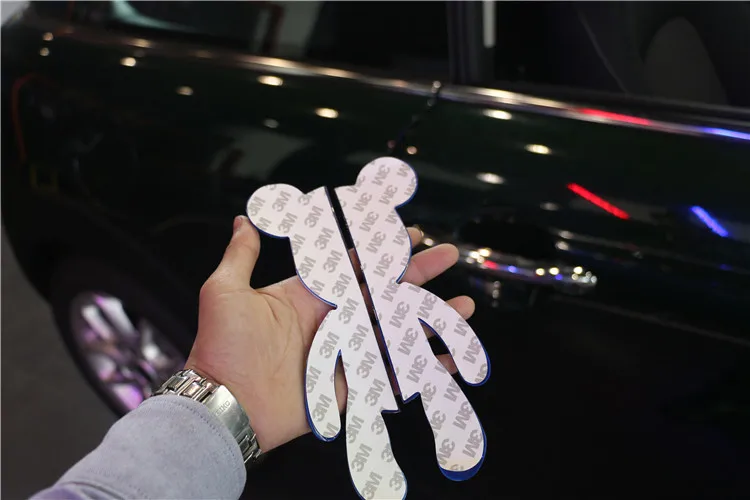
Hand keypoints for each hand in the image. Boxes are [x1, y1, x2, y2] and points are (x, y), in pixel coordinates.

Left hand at [186, 216, 475, 451]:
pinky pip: (392, 373)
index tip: (409, 232)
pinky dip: (421, 368)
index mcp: (308, 295)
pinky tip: (447, 359)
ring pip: (395, 330)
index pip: (353, 265)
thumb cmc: (221, 346)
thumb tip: (243, 218)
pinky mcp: (350, 384)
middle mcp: (331, 320)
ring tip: (463, 306)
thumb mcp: (225, 290)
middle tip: (448, 255)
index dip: (381, 248)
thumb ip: (242, 254)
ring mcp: (343, 351)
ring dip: (429, 318)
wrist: (223, 403)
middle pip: (384, 292)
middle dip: (418, 274)